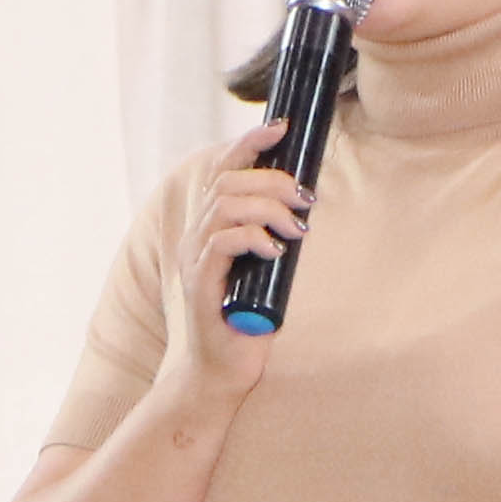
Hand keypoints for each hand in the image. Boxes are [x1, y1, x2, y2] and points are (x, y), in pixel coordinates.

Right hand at [169, 119, 309, 392]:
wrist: (220, 372)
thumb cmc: (246, 322)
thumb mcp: (264, 269)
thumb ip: (272, 237)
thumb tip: (302, 207)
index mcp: (209, 228)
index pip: (224, 171)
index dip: (249, 144)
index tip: (282, 129)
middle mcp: (196, 238)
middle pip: (228, 183)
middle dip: (272, 181)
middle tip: (305, 198)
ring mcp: (195, 260)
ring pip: (226, 208)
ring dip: (268, 208)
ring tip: (296, 227)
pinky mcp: (201, 285)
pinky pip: (222, 244)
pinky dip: (253, 238)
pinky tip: (276, 251)